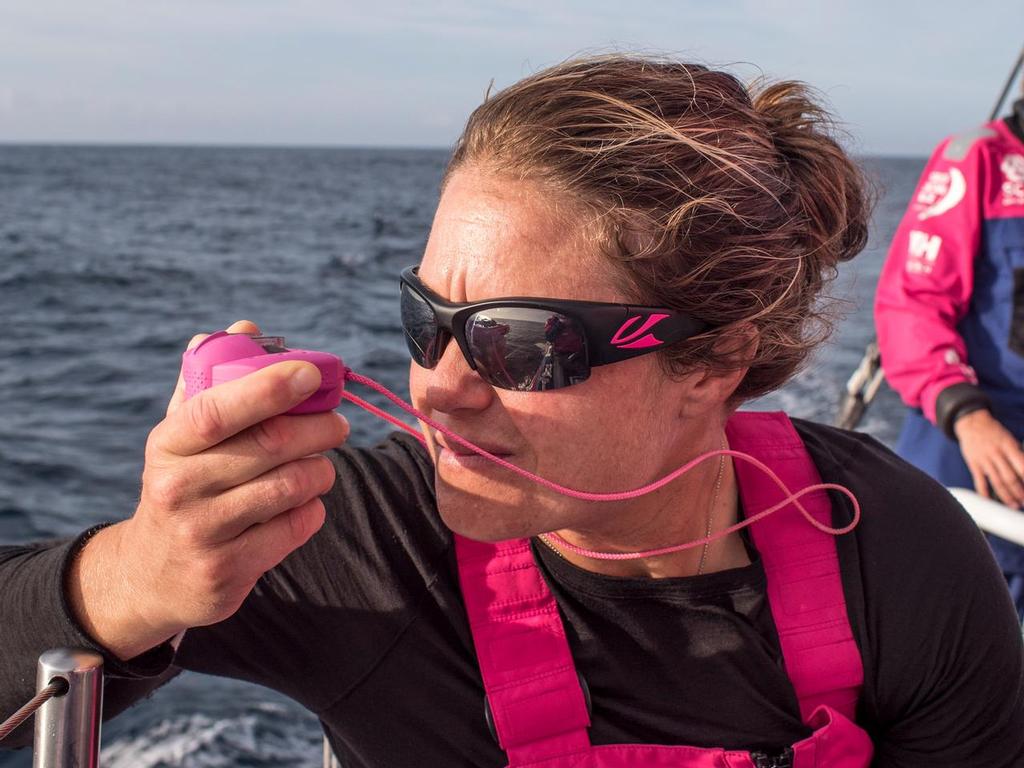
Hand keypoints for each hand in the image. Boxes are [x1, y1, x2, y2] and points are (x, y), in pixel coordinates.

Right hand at [69, 321, 349, 659]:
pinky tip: (304, 503)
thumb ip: (212, 379)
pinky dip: (312, 509)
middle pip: (270, 445)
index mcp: (167, 444)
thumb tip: (246, 329)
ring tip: (320, 465)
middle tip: (339, 423)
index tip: (312, 373)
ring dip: (321, 470)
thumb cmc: (183, 484)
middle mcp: (178, 487)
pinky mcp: (227, 570)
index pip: (217, 408)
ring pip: (291, 486)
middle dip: (319, 428)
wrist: (151, 575)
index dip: (269, 387)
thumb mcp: (181, 436)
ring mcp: (201, 533)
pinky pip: (295, 527)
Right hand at [954, 409, 1023, 508]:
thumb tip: (1023, 471)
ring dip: (1006, 496)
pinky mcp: (974, 464)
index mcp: (1008, 446)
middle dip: (1019, 492)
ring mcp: (984, 460)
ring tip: (1014, 504)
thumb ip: (1016, 453)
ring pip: (997, 482)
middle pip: (1010, 478)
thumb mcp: (1009, 438)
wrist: (971, 422)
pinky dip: (984, 493)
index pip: (1022, 466)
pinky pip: (979, 481)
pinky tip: (989, 501)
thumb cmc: (993, 431)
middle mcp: (996, 454)